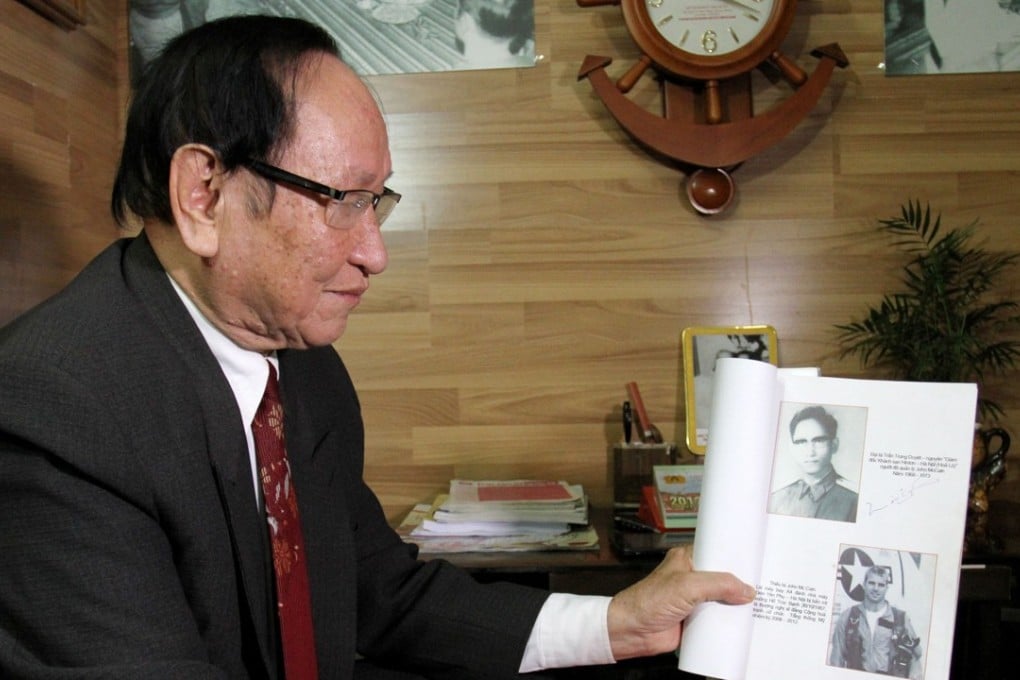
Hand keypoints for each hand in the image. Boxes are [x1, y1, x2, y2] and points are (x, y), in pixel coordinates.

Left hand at [606, 545, 755, 659]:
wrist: (632, 631)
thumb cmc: (649, 601)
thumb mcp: (688, 585)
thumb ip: (719, 585)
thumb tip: (747, 590)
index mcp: (687, 559)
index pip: (717, 553)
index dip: (736, 557)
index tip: (757, 560)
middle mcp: (692, 578)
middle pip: (724, 578)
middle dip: (741, 583)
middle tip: (766, 585)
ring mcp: (694, 599)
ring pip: (723, 600)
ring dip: (737, 605)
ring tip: (764, 605)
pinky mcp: (695, 619)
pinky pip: (718, 620)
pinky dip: (730, 623)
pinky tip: (747, 624)